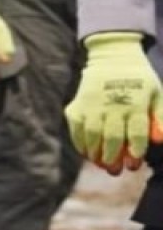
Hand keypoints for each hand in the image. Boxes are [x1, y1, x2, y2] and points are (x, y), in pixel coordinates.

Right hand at [65, 31, 162, 174]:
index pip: (136, 132)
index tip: (133, 164)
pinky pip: (76, 130)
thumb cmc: (140, 81)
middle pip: (112, 137)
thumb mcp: (157, 95)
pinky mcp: (77, 107)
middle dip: (114, 157)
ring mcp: (92, 106)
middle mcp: (112, 105)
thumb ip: (159, 117)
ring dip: (96, 153)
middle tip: (115, 170)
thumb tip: (160, 139)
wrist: (113, 58)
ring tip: (101, 163)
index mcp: (135, 104)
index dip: (135, 150)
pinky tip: (87, 153)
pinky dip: (80, 144)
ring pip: (92, 136)